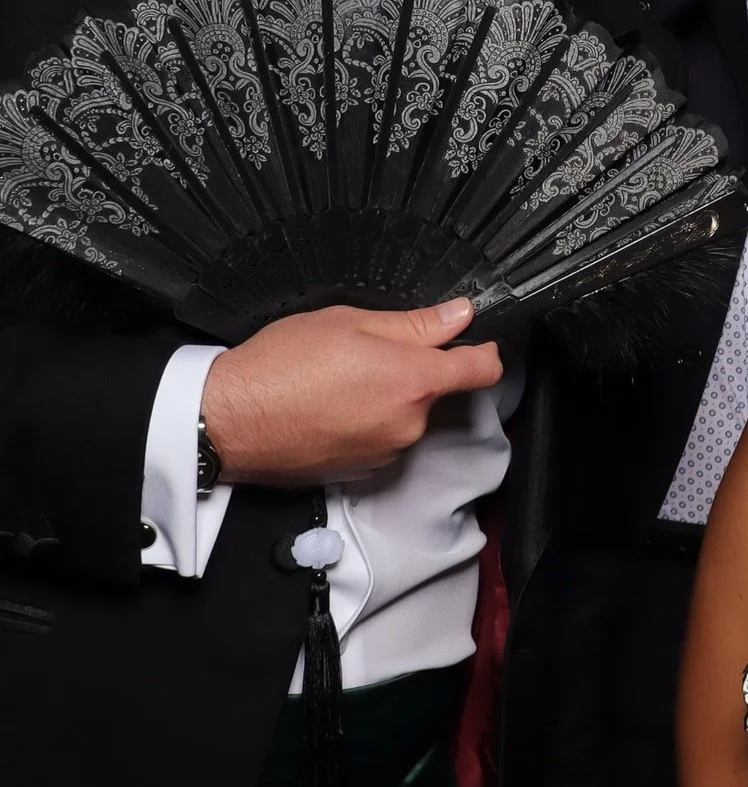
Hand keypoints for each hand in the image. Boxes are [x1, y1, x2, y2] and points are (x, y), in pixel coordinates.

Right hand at [199, 299, 504, 484]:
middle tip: (370, 355)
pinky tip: (331, 408)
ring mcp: (387, 451)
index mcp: (414, 382)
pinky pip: (381, 439)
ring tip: (341, 382)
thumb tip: (460, 316)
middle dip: (416, 373)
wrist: (226, 421)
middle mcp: (410, 423)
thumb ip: (415, 324)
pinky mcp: (362, 471)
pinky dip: (367, 423)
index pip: (483, 370)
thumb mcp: (349, 323)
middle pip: (438, 393)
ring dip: (389, 399)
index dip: (483, 350)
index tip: (474, 342)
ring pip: (407, 416)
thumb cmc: (281, 365)